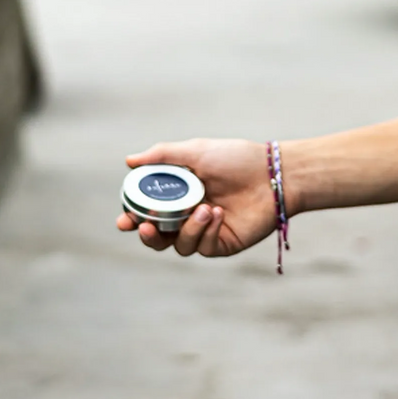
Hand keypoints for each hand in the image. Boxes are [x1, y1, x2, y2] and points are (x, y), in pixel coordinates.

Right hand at [115, 138, 279, 257]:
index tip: (124, 220)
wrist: (273, 174)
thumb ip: (163, 156)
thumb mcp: (197, 151)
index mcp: (180, 194)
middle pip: (158, 237)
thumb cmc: (237, 159)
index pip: (149, 212)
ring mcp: (206, 231)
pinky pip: (204, 248)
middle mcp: (189, 215)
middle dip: (148, 236)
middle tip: (146, 226)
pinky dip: (207, 232)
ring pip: (179, 245)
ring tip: (205, 209)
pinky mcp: (223, 244)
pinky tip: (219, 214)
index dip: (133, 218)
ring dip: (187, 229)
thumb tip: (129, 160)